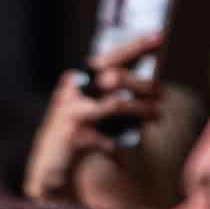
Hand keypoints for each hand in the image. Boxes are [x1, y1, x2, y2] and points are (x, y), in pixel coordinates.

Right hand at [23, 32, 162, 206]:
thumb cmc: (76, 140)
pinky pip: (107, 138)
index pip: (111, 58)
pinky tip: (119, 152)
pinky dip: (117, 145)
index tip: (159, 36)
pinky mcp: (72, 136)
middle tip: (161, 93)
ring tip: (156, 116)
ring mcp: (71, 113)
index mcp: (79, 82)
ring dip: (140, 110)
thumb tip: (150, 91)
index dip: (136, 46)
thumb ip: (114, 101)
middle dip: (144, 84)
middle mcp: (73, 92)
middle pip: (116, 76)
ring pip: (116, 104)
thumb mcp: (94, 116)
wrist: (48, 172)